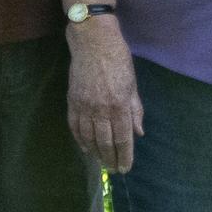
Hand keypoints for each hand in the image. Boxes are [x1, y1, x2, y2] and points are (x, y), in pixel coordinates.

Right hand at [63, 15, 140, 170]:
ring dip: (95, 152)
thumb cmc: (118, 60)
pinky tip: (85, 147)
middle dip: (110, 158)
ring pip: (89, 137)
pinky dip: (80, 139)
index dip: (124, 156)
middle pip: (105, 142)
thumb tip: (139, 133)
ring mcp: (85, 106)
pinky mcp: (72, 101)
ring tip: (100, 161)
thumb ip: (135, 110)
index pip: (123, 138)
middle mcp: (101, 109)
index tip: (125, 168)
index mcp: (120, 105)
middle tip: (113, 169)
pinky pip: (75, 126)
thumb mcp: (132, 85)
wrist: (93, 42)